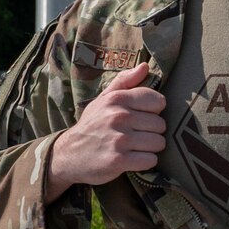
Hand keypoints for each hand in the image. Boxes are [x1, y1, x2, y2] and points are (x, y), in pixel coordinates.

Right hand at [49, 60, 165, 193]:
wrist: (68, 154)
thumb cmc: (92, 124)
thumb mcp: (104, 98)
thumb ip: (125, 81)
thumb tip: (145, 66)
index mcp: (117, 99)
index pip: (158, 101)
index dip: (153, 111)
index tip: (141, 117)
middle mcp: (118, 117)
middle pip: (160, 124)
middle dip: (152, 131)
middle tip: (136, 135)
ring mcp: (119, 140)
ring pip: (158, 142)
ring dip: (150, 148)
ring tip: (135, 146)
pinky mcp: (119, 161)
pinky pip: (150, 160)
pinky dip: (145, 162)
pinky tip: (133, 159)